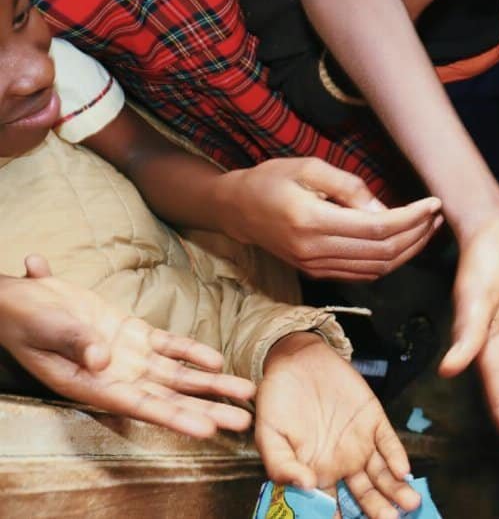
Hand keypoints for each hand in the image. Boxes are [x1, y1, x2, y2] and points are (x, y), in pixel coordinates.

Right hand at [0, 255, 254, 437]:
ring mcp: (128, 358)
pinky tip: (217, 360)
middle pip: (170, 398)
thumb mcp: (48, 328)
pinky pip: (169, 346)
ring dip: (212, 384)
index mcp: (92, 386)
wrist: (19, 300)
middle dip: (207, 409)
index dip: (175, 418)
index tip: (206, 430)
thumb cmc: (27, 318)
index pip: (142, 407)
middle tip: (242, 421)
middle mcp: (116, 378)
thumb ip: (75, 343)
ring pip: (178, 375)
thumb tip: (100, 359)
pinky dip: (192, 352)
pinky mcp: (133, 335)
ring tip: (245, 392)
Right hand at [215, 158, 442, 281]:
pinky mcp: (317, 273)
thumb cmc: (272, 180)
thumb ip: (348, 187)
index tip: (433, 204)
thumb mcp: (308, 168)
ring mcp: (315, 267)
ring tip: (429, 228)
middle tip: (437, 215)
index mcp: (311, 221)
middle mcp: (314, 251)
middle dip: (417, 235)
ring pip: (377, 269)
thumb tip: (384, 209)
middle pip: (382, 253)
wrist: (237, 209)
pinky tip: (405, 243)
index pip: (377, 228)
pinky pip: (363, 274)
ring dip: (409, 251)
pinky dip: (390, 262)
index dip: (411, 218)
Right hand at [256, 333, 419, 518]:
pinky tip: (403, 470)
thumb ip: (282, 466)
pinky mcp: (374, 420)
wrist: (296, 362)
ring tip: (409, 503)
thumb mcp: (269, 436)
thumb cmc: (278, 402)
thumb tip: (305, 487)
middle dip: (379, 509)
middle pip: (365, 494)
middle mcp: (343, 463)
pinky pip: (388, 442)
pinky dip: (396, 456)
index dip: (342, 517)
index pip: (334, 505)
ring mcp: (361, 443)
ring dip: (396, 489)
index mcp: (317, 472)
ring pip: (382, 473)